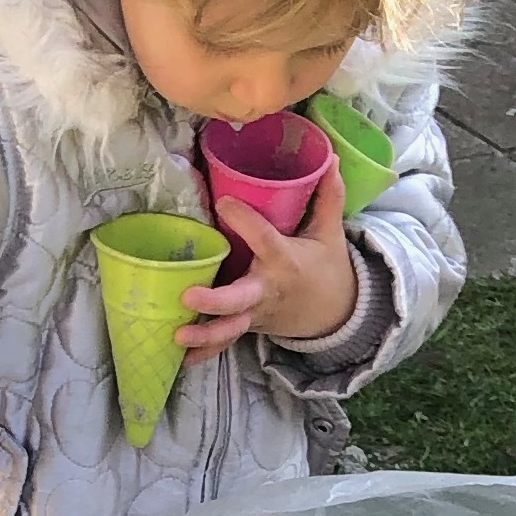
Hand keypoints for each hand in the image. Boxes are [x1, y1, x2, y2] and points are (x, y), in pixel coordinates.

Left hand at [184, 166, 357, 358]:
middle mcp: (267, 289)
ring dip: (204, 336)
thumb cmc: (327, 268)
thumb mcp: (330, 234)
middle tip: (188, 296)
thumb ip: (327, 198)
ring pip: (230, 328)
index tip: (223, 203)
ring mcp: (256, 313)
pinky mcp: (249, 326)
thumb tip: (331, 157)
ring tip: (177, 336)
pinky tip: (180, 358)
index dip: (245, 220)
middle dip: (216, 301)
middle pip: (240, 299)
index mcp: (285, 261)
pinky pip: (226, 342)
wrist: (338, 314)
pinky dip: (204, 352)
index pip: (264, 239)